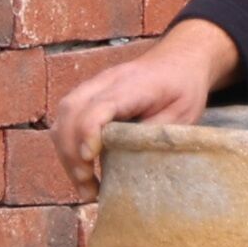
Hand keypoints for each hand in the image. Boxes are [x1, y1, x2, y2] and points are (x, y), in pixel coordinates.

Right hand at [52, 21, 237, 191]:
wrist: (180, 60)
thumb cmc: (183, 88)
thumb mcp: (182, 116)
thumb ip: (152, 137)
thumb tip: (127, 166)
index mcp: (133, 84)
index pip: (99, 106)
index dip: (88, 132)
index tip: (89, 159)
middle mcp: (106, 81)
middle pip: (72, 111)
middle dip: (71, 152)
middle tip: (86, 186)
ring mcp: (94, 86)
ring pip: (64, 116)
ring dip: (66, 153)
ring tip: (84, 185)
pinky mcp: (88, 96)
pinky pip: (67, 119)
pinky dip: (68, 146)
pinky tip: (82, 170)